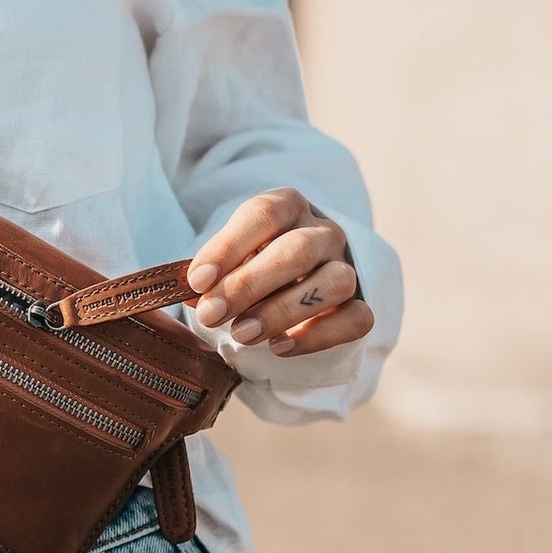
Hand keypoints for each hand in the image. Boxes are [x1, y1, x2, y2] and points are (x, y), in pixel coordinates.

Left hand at [186, 189, 373, 356]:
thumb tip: (190, 292)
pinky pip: (356, 318)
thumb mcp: (229, 258)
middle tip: (211, 314)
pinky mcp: (361, 304)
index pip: (263, 214)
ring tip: (242, 334)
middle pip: (297, 250)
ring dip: (283, 310)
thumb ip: (211, 271)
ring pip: (334, 282)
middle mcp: (323, 231)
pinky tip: (280, 347)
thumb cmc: (251, 263)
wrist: (293, 282)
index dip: (228, 247)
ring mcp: (347, 266)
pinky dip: (318, 336)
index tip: (197, 281)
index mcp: (288, 205)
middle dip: (248, 285)